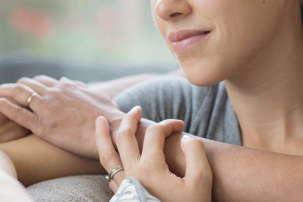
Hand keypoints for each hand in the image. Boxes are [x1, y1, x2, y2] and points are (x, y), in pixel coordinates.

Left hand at [0, 75, 123, 158]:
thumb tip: (67, 81)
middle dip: (12, 87)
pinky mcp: (42, 126)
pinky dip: (2, 105)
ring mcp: (47, 108)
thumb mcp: (96, 96)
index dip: (29, 84)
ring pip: (18, 94)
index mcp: (66, 87)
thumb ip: (80, 88)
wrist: (112, 131)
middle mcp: (55, 93)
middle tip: (2, 93)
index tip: (21, 89)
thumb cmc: (108, 116)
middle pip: (26, 84)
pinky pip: (16, 112)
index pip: (41, 81)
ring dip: (2, 92)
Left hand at [96, 107, 211, 201]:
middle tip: (135, 109)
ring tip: (100, 121)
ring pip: (107, 156)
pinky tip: (111, 155)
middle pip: (124, 137)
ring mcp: (124, 187)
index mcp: (150, 167)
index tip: (181, 126)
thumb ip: (196, 152)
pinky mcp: (123, 198)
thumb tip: (185, 138)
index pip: (155, 132)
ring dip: (103, 136)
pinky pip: (109, 173)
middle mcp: (132, 174)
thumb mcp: (202, 180)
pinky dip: (107, 158)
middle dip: (130, 119)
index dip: (169, 124)